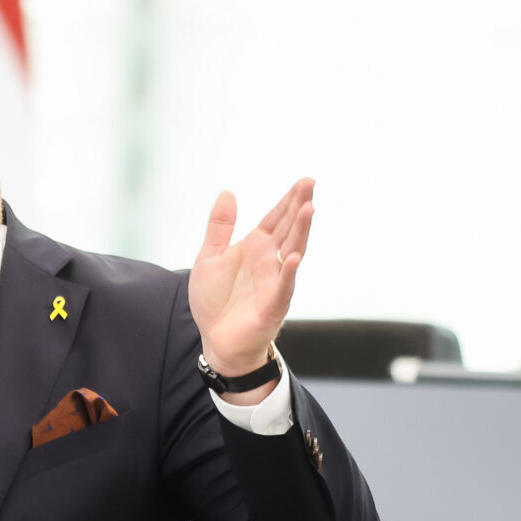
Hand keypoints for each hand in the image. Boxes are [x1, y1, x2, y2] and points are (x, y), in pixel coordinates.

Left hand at [189, 179, 313, 396]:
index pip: (277, 218)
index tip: (305, 181)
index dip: (289, 200)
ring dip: (301, 231)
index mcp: (256, 247)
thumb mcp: (210, 256)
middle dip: (300, 207)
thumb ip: (220, 227)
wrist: (216, 339)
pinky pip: (283, 287)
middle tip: (310, 185)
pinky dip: (289, 273)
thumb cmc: (215, 301)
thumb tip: (227, 192)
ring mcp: (275, 281)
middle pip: (289, 229)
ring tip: (308, 209)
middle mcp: (270, 261)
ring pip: (292, 252)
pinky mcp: (272, 305)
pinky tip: (294, 257)